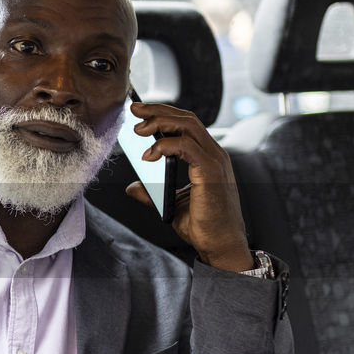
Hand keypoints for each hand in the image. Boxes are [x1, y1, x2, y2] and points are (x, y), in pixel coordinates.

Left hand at [123, 102, 253, 271]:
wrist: (221, 245)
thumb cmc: (204, 226)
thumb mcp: (172, 204)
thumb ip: (153, 193)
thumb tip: (132, 187)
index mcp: (208, 157)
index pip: (187, 124)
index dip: (164, 114)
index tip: (140, 112)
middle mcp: (214, 154)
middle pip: (186, 119)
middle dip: (158, 110)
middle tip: (134, 108)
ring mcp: (215, 161)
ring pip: (187, 126)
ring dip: (159, 122)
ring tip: (138, 129)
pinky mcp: (210, 171)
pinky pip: (186, 147)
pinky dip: (165, 145)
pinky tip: (149, 154)